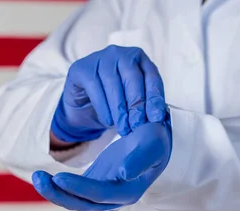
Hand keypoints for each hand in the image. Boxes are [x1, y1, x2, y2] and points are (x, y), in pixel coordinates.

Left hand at [33, 119, 171, 210]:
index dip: (78, 188)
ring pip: (73, 200)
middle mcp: (113, 199)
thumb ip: (140, 159)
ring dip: (53, 191)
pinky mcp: (92, 186)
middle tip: (38, 178)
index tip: (58, 177)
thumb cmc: (154, 140)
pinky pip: (71, 192)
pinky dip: (56, 186)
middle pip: (81, 203)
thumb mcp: (152, 144)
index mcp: (128, 192)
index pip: (99, 195)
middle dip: (58, 194)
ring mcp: (101, 195)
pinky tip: (41, 176)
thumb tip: (123, 172)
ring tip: (36, 176)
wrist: (152, 141)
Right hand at [51, 45, 166, 144]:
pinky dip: (103, 107)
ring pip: (113, 83)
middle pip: (132, 78)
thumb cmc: (110, 102)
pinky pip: (95, 87)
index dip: (155, 98)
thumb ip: (144, 105)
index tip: (156, 118)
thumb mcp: (130, 102)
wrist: (81, 106)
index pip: (151, 76)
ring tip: (123, 127)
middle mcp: (120, 54)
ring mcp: (100, 58)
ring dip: (119, 109)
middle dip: (137, 105)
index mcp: (138, 58)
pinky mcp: (82, 68)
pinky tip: (108, 121)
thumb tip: (159, 117)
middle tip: (137, 125)